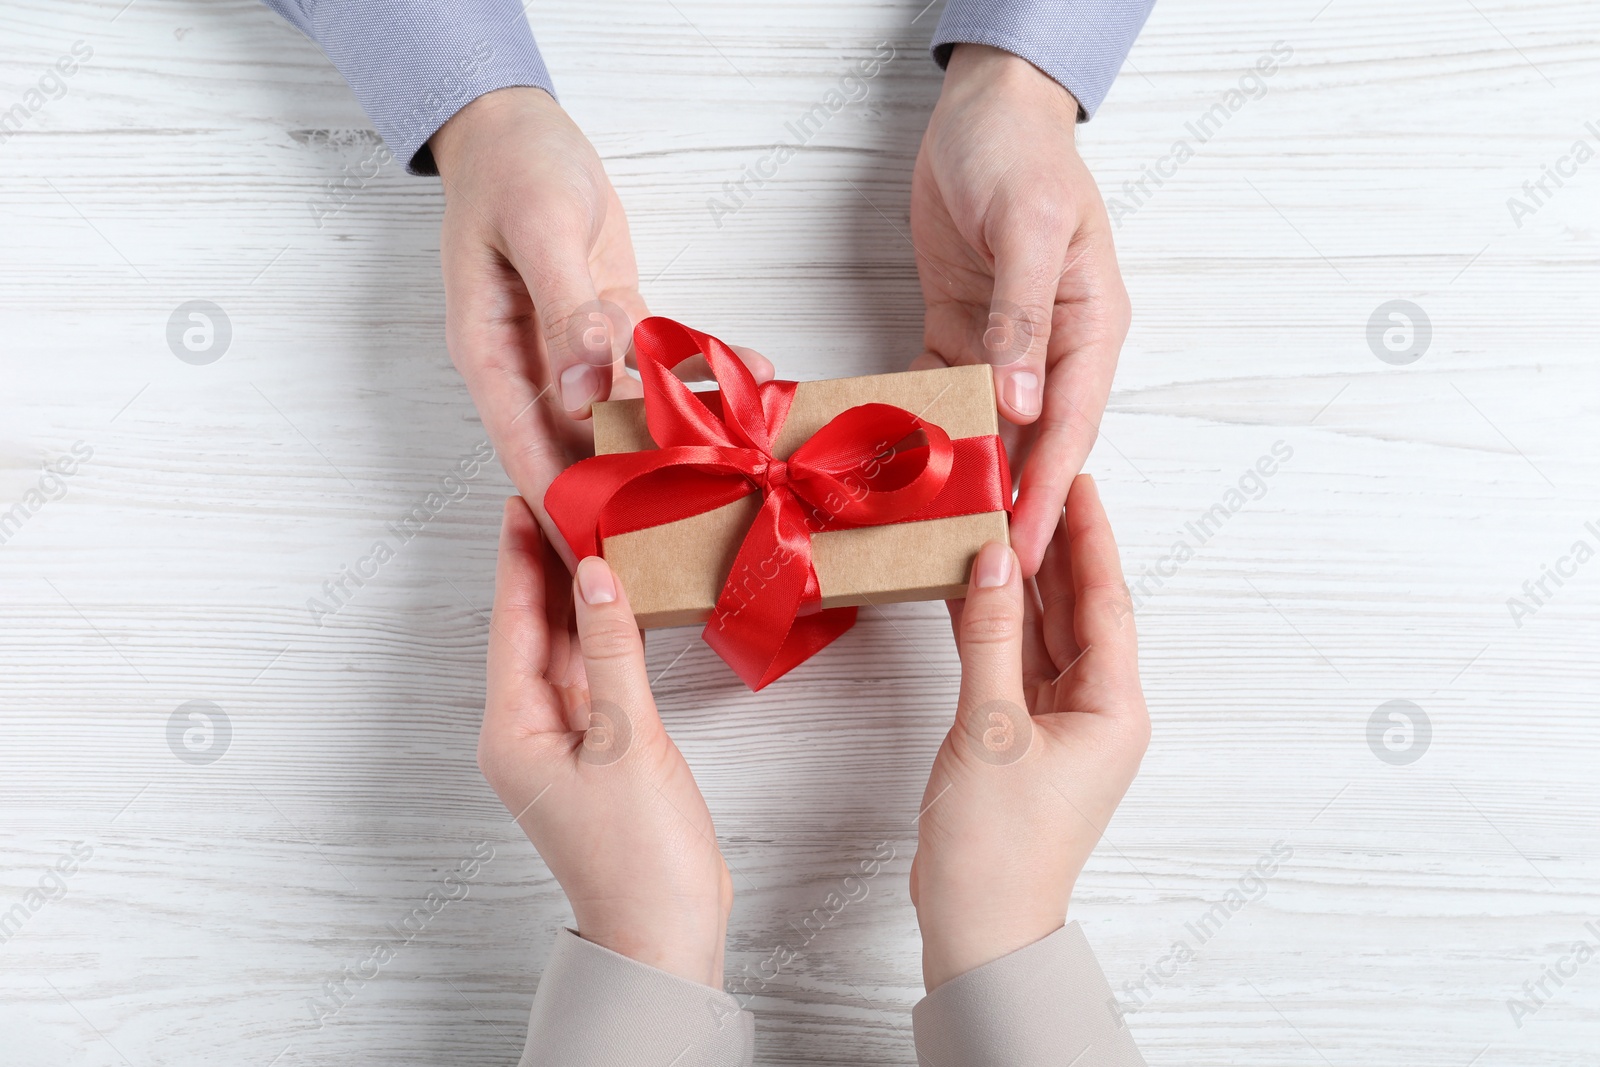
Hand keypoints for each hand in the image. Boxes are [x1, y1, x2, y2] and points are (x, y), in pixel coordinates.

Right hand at [431, 89, 771, 565]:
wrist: (516, 122)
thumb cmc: (512, 167)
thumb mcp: (539, 229)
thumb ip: (563, 310)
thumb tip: (580, 388)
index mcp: (491, 358)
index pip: (529, 455)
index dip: (568, 510)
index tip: (608, 562)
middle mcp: (529, 366)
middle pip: (581, 448)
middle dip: (635, 488)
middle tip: (698, 525)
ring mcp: (569, 349)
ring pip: (625, 413)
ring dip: (680, 432)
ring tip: (744, 458)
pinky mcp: (606, 322)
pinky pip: (654, 363)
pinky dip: (698, 371)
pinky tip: (752, 375)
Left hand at [477, 496, 731, 985]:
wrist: (667, 933)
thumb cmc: (641, 857)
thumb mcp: (628, 741)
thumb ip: (611, 651)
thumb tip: (595, 573)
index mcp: (513, 731)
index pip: (513, 624)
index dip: (518, 559)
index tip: (522, 499)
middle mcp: (527, 733)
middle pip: (534, 632)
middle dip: (548, 568)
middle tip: (563, 502)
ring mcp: (563, 744)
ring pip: (565, 652)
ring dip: (579, 600)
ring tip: (594, 534)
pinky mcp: (600, 752)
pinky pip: (595, 678)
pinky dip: (606, 639)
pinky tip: (622, 604)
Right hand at [909, 475, 1148, 990]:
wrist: (979, 925)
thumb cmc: (996, 845)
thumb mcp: (989, 729)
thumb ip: (989, 638)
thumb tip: (990, 558)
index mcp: (1113, 708)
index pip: (1105, 600)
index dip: (1090, 535)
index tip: (1077, 478)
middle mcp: (1097, 710)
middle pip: (1079, 609)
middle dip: (1056, 548)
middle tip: (1034, 484)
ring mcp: (1060, 724)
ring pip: (1045, 633)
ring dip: (1021, 582)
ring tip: (999, 519)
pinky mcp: (1022, 737)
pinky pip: (1015, 662)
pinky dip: (995, 625)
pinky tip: (970, 586)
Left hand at [910, 45, 1130, 575]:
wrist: (980, 109)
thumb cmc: (1018, 153)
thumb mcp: (1027, 227)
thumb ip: (1022, 316)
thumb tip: (1020, 403)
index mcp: (1088, 326)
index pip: (1071, 426)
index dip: (1049, 492)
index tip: (1027, 547)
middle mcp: (1051, 347)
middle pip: (1032, 442)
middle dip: (1009, 504)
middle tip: (980, 569)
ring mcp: (1003, 345)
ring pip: (986, 429)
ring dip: (964, 477)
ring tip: (937, 536)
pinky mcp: (958, 332)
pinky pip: (941, 393)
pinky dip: (923, 430)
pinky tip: (898, 469)